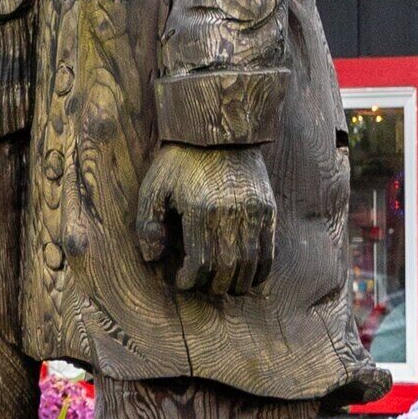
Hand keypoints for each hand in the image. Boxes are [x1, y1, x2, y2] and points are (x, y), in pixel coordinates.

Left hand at [133, 143, 275, 296]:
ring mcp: (253, 212)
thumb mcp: (153, 188)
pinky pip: (269, 251)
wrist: (218, 131)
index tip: (181, 280)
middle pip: (227, 268)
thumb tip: (153, 259)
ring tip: (223, 287)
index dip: (190, 280)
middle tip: (201, 286)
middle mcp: (230, 214)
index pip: (200, 263)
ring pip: (250, 264)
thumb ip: (148, 225)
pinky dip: (260, 270)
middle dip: (213, 285)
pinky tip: (249, 277)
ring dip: (237, 283)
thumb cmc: (179, 161)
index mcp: (199, 210)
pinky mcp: (267, 209)